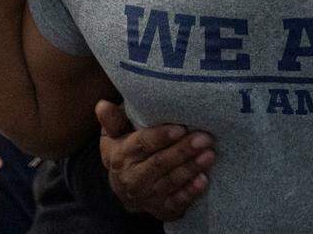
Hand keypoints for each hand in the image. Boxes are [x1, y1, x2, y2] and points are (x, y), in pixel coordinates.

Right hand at [97, 100, 214, 220]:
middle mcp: (132, 177)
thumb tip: (102, 105)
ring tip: (209, 155)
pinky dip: (190, 192)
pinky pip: (176, 202)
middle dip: (183, 151)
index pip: (142, 144)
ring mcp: (146, 195)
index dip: (161, 136)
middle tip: (205, 138)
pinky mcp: (160, 208)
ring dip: (191, 169)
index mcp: (121, 155)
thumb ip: (113, 119)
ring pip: (170, 182)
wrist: (123, 187)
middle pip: (159, 163)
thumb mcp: (114, 133)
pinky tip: (203, 180)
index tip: (180, 128)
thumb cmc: (124, 149)